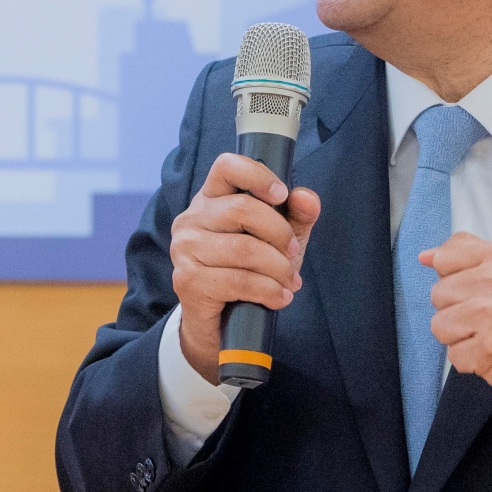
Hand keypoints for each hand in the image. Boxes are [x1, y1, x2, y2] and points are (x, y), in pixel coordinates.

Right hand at [168, 152, 321, 383]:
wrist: (221, 324)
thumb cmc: (248, 272)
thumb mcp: (279, 241)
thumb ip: (296, 216)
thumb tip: (306, 198)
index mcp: (211, 199)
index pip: (226, 166)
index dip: (258, 176)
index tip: (282, 195)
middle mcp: (190, 219)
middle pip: (243, 210)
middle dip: (280, 235)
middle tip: (293, 256)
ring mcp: (184, 250)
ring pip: (244, 249)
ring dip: (278, 269)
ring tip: (289, 283)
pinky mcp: (187, 280)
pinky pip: (238, 281)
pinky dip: (268, 291)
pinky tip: (278, 298)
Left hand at [422, 233, 491, 404]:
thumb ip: (467, 254)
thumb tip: (425, 256)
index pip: (444, 259)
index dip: (454, 278)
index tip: (475, 288)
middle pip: (438, 294)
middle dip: (456, 309)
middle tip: (488, 316)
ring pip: (439, 325)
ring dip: (459, 336)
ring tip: (488, 334)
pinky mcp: (487, 350)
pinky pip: (452, 354)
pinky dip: (469, 359)